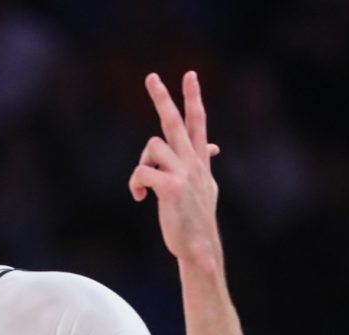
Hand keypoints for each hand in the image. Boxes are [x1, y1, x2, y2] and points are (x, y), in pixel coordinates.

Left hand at [129, 71, 223, 272]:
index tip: (189, 75)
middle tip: (151, 77)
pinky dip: (135, 183)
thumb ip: (205, 163)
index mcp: (200, 160)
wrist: (200, 246)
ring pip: (152, 146)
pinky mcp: (170, 187)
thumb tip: (214, 147)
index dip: (193, 97)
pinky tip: (138, 197)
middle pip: (176, 121)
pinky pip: (142, 171)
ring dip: (141, 163)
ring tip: (141, 186)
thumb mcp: (206, 186)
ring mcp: (183, 173)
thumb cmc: (196, 219)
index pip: (198, 122)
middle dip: (163, 98)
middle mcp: (193, 162)